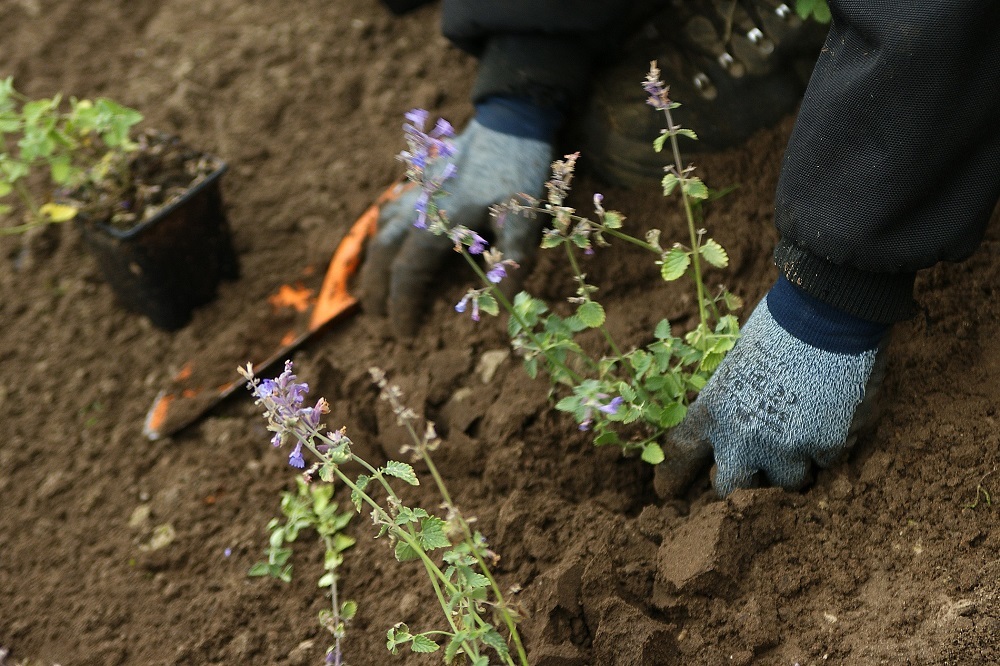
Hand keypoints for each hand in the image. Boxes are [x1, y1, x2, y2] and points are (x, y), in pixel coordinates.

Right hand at [360, 116, 552, 335]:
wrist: (511, 119)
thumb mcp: (526, 217)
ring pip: (381, 231)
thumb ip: (513, 259)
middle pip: (384, 254)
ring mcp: (417, 191)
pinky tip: (383, 242)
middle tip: (377, 319)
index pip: (409, 273)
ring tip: (371, 289)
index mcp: (442, 222)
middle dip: (377, 290)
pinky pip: (389, 209)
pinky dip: (381, 231)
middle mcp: (420, 207)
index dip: (403, 306)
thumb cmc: (520, 171)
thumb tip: (505, 303)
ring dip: (373, 263)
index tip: (404, 334)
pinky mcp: (422, 179)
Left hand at [655, 279, 889, 497]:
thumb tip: (729, 420)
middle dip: (737, 478)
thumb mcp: (734, 362)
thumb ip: (728, 400)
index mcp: (711, 412)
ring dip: (787, 465)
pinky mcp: (824, 448)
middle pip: (729, 486)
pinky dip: (823, 447)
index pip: (680, 454)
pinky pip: (823, 462)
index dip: (671, 476)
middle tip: (748, 465)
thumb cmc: (775, 325)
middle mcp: (741, 440)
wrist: (827, 316)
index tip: (665, 492)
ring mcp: (785, 449)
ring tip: (796, 435)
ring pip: (783, 482)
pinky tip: (826, 417)